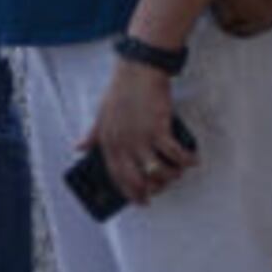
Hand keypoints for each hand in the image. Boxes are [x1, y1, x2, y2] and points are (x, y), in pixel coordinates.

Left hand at [89, 60, 196, 208]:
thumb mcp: (100, 115)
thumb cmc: (120, 91)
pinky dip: (185, 160)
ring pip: (157, 170)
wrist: (138, 71)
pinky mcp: (159, 128)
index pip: (117, 176)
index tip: (141, 200)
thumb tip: (78, 147)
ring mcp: (141, 138)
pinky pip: (174, 153)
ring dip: (170, 176)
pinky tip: (193, 160)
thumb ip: (91, 134)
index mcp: (108, 143)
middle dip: (151, 190)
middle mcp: (123, 145)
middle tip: (161, 191)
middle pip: (137, 178)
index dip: (130, 191)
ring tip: (178, 173)